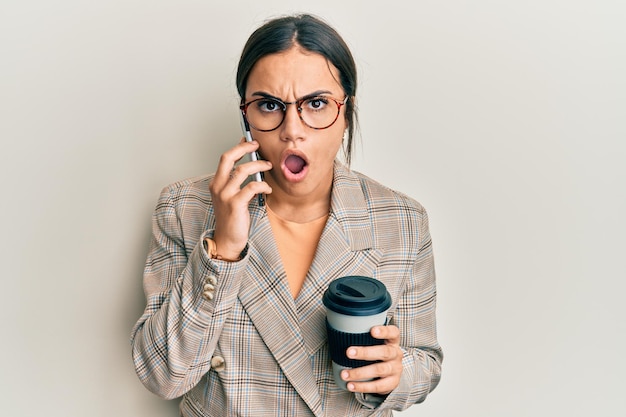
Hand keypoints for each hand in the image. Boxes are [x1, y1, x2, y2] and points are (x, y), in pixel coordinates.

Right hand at [208, 139, 271, 259]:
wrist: (227, 239)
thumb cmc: (232, 218)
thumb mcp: (232, 197)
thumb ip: (239, 183)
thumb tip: (252, 167)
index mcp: (216, 183)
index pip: (225, 158)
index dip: (238, 146)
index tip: (249, 140)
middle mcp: (218, 187)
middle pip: (228, 158)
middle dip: (244, 147)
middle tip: (257, 145)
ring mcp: (226, 195)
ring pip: (242, 170)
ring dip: (258, 165)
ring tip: (268, 166)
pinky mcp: (235, 204)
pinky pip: (251, 187)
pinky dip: (262, 184)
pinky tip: (267, 188)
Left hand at [341, 325, 402, 394]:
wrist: (390, 373)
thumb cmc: (378, 354)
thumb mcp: (376, 343)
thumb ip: (365, 338)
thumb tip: (341, 334)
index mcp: (392, 341)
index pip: (393, 333)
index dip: (384, 331)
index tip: (372, 330)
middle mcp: (396, 354)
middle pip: (385, 352)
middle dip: (365, 353)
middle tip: (348, 352)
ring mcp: (396, 369)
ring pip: (379, 370)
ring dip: (360, 373)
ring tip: (345, 374)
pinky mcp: (392, 383)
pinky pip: (377, 386)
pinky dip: (362, 386)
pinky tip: (351, 385)